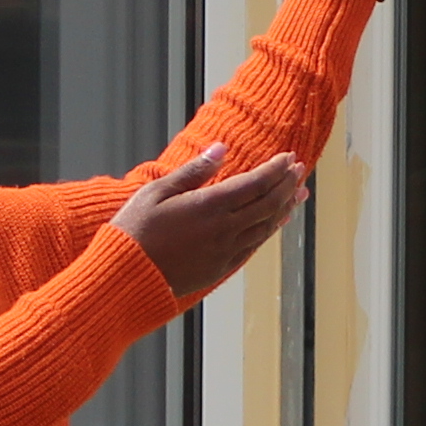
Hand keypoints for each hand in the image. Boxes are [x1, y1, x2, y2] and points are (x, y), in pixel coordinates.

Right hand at [109, 141, 308, 297]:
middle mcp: (224, 229)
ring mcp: (225, 251)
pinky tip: (277, 222)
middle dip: (286, 184)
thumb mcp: (156, 192)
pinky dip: (270, 231)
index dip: (276, 169)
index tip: (288, 157)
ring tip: (298, 193)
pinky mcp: (220, 268)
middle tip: (298, 170)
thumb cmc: (135, 230)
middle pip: (268, 203)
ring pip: (266, 226)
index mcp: (209, 206)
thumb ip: (193, 172)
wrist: (126, 276)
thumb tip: (220, 149)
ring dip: (285, 207)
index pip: (255, 183)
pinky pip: (254, 246)